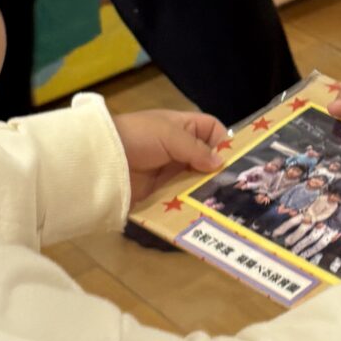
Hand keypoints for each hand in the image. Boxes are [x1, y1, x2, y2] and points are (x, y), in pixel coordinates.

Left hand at [115, 109, 230, 202]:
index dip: (225, 142)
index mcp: (182, 127)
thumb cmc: (137, 137)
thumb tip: (221, 164)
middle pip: (207, 160)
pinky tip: (205, 213)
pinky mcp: (160, 192)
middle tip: (238, 189)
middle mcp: (179, 149)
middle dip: (220, 172)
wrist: (101, 159)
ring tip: (226, 205)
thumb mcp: (169, 135)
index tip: (238, 160)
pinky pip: (181, 198)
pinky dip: (191, 204)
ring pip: (197, 181)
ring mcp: (170, 172)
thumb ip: (196, 149)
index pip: (212, 130)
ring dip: (207, 191)